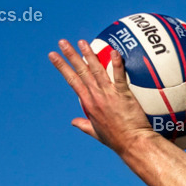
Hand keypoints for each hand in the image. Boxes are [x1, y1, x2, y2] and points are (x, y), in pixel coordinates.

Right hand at [48, 39, 154, 155]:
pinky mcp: (123, 95)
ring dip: (88, 55)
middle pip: (81, 72)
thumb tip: (73, 122)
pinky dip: (117, 64)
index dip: (62, 67)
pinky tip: (114, 52)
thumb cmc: (117, 139)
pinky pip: (119, 77)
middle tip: (62, 42)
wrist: (132, 143)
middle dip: (70, 55)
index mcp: (88, 104)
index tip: (53, 56)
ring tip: (81, 42)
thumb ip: (84, 125)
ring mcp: (109, 95)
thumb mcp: (96, 133)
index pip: (72, 81)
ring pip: (97, 71)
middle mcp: (96, 97)